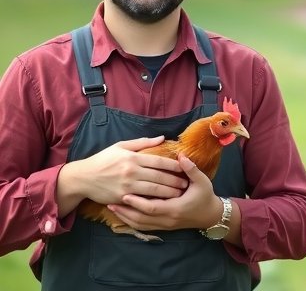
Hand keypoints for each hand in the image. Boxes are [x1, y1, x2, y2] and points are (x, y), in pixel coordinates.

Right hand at [57, 137, 187, 216]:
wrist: (84, 177)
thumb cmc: (103, 160)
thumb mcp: (121, 146)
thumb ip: (142, 142)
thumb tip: (162, 138)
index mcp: (133, 157)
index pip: (159, 161)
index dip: (174, 165)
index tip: (185, 167)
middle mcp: (132, 171)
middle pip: (159, 176)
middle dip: (175, 180)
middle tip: (187, 184)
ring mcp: (128, 186)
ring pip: (154, 190)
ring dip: (169, 192)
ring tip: (180, 193)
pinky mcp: (123, 197)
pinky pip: (143, 200)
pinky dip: (155, 201)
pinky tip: (164, 202)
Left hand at [107, 155, 222, 231]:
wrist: (210, 215)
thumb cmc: (205, 196)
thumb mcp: (202, 181)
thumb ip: (191, 169)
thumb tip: (181, 156)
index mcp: (176, 208)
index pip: (152, 208)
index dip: (138, 202)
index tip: (125, 193)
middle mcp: (168, 219)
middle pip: (142, 219)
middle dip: (125, 211)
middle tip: (111, 200)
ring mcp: (165, 225)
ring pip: (140, 225)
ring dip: (125, 217)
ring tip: (112, 207)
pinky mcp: (163, 227)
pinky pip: (143, 227)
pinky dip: (131, 221)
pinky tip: (123, 214)